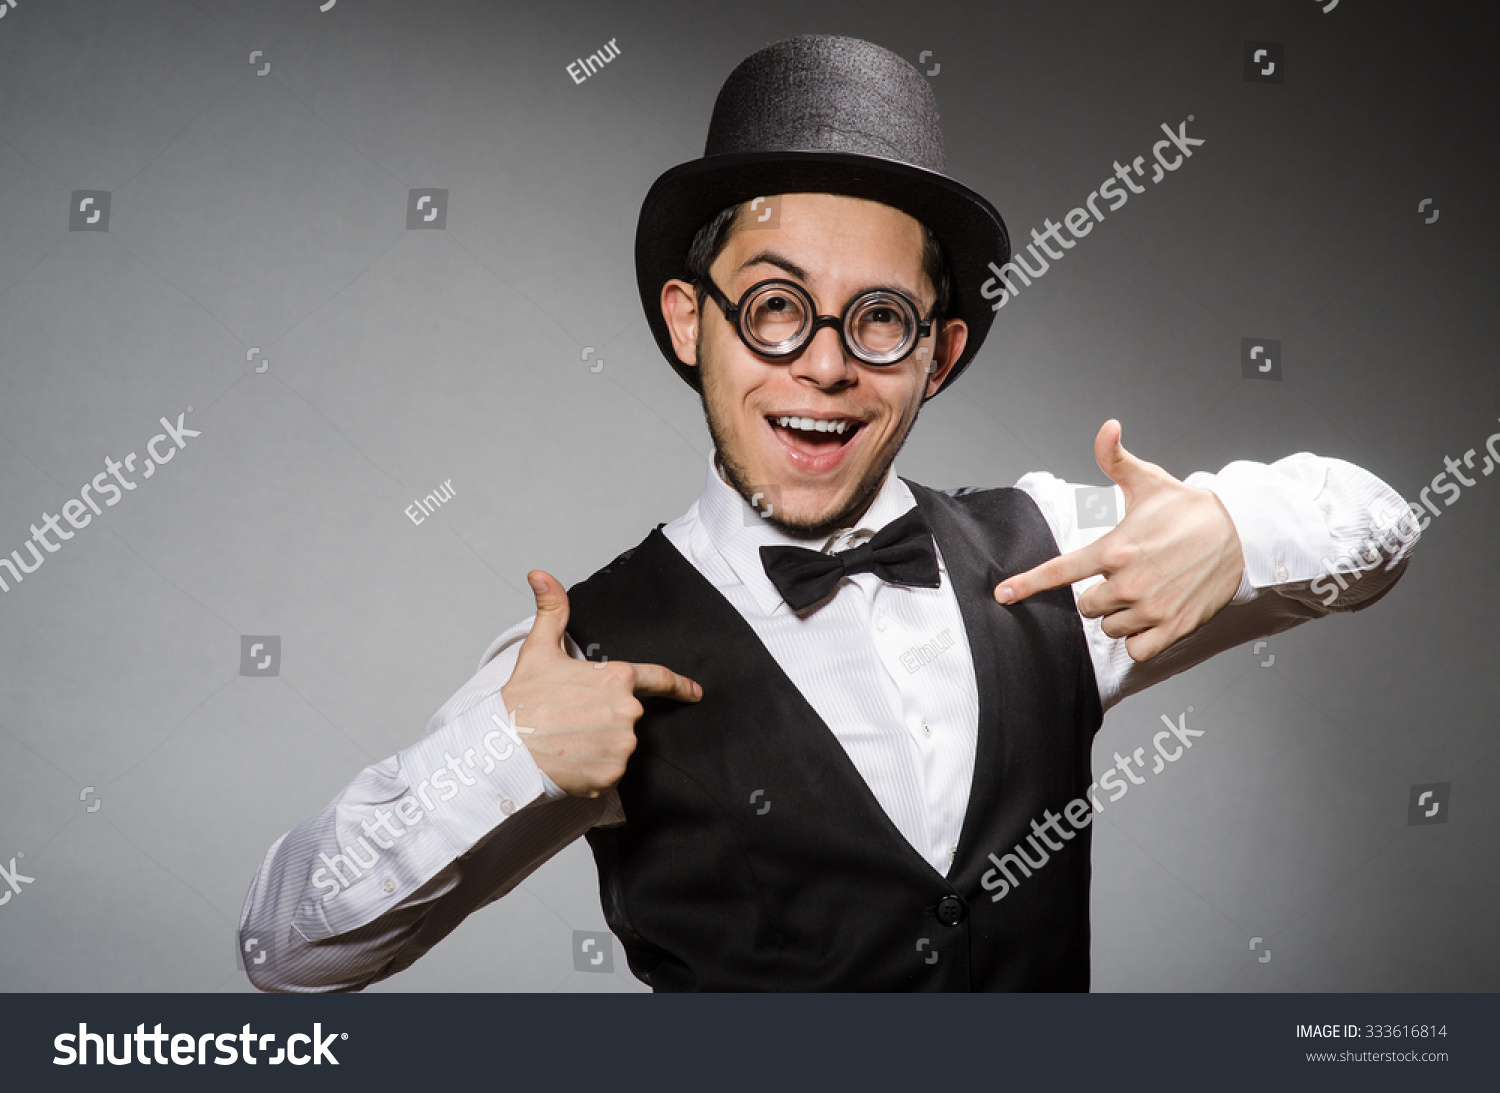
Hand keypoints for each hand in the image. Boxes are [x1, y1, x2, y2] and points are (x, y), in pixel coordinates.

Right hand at [499, 570, 701, 796]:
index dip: (681, 686)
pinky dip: (593, 771)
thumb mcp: (538, 648)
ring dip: (599, 747)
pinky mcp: (612, 774)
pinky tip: (570, 762)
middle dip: (605, 720)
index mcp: (616, 678)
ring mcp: (622, 744)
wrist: (505, 746)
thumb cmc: (523, 699)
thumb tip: (540, 575)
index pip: (659, 679)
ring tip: (568, 742)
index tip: (696, 693)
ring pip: (619, 746)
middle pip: (627, 717)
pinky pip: (610, 772)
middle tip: (573, 723)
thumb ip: (552, 609)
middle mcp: (627, 710)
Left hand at [994, 420, 1244, 662]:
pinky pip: (1137, 650)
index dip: (1027, 584)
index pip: (1060, 571)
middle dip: (1100, 595)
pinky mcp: (1173, 628)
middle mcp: (1128, 582)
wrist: (1241, 534)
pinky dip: (1140, 640)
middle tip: (1127, 576)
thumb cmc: (1189, 511)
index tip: (1002, 594)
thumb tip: (1107, 428)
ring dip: (1121, 617)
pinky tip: (1153, 619)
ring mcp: (1151, 608)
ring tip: (1146, 592)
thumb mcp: (1148, 482)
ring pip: (1110, 629)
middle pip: (1087, 607)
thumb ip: (1116, 459)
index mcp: (1114, 549)